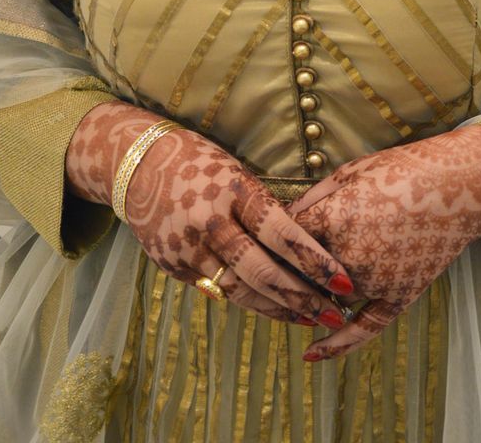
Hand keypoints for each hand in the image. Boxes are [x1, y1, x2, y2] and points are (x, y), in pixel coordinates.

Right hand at [66, 102, 354, 329]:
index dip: (315, 260)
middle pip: (263, 270)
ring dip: (280, 309)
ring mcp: (189, 248)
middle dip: (304, 297)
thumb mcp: (234, 171)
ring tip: (311, 319)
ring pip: (241, 290)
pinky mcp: (175, 266)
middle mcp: (211, 222)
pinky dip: (248, 299)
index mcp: (232, 190)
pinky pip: (218, 289)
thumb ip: (260, 208)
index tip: (344, 280)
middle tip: (336, 314)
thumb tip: (296, 247)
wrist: (136, 165)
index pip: (281, 232)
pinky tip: (273, 308)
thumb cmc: (199, 162)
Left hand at [285, 124, 480, 361]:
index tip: (258, 238)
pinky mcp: (399, 296)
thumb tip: (280, 219)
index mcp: (333, 218)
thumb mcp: (349, 172)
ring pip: (325, 299)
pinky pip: (363, 329)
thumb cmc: (401, 168)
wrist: (459, 185)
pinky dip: (337, 345)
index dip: (267, 238)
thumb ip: (312, 199)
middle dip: (280, 270)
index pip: (282, 239)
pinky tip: (312, 354)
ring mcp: (376, 280)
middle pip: (298, 274)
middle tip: (265, 266)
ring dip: (306, 297)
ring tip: (285, 293)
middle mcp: (349, 255)